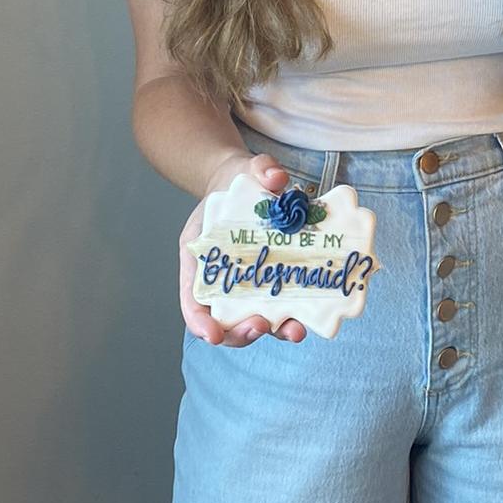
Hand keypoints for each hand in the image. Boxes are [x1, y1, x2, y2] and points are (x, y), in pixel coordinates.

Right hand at [179, 152, 307, 346]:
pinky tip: (311, 316)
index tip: (213, 334)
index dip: (200, 322)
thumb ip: (259, 168)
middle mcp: (222, 278)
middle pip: (224, 320)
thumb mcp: (245, 169)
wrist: (250, 183)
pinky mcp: (273, 281)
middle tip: (261, 325)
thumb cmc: (240, 180)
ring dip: (273, 331)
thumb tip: (276, 177)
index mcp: (199, 256)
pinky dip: (292, 315)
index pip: (192, 299)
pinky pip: (279, 305)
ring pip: (254, 319)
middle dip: (241, 332)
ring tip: (295, 330)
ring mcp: (248, 283)